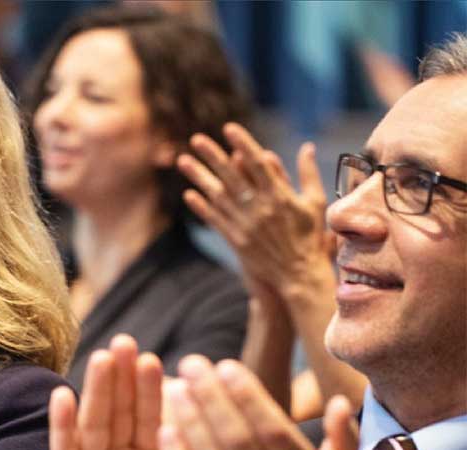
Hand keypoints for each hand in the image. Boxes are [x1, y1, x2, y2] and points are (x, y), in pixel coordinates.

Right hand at [51, 335, 199, 449]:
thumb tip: (227, 446)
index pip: (151, 420)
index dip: (153, 391)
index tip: (158, 359)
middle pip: (120, 413)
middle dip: (124, 379)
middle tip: (127, 342)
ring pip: (93, 425)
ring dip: (97, 392)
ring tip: (102, 357)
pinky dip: (61, 427)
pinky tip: (62, 396)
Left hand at [160, 356, 356, 449]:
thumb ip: (340, 443)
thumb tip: (339, 400)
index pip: (273, 429)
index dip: (247, 395)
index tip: (224, 365)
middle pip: (239, 439)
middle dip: (213, 398)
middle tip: (191, 363)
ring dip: (191, 422)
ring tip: (173, 389)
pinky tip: (163, 431)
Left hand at [177, 123, 335, 305]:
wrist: (298, 275)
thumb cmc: (309, 237)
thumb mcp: (315, 203)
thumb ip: (308, 173)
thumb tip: (307, 145)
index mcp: (280, 195)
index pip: (257, 163)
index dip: (242, 143)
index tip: (228, 127)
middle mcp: (260, 208)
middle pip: (232, 175)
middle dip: (213, 155)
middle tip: (196, 138)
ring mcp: (246, 225)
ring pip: (218, 196)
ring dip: (199, 177)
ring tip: (183, 161)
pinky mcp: (236, 240)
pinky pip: (215, 220)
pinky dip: (202, 207)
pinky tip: (189, 194)